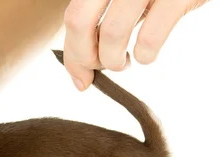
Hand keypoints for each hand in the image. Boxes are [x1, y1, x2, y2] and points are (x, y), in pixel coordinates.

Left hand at [63, 0, 208, 89]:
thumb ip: (103, 15)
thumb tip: (81, 65)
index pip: (72, 15)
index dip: (72, 53)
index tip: (79, 78)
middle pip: (79, 22)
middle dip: (86, 57)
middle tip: (100, 68)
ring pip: (111, 34)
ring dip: (114, 61)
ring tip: (125, 62)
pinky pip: (148, 38)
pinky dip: (144, 56)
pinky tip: (146, 53)